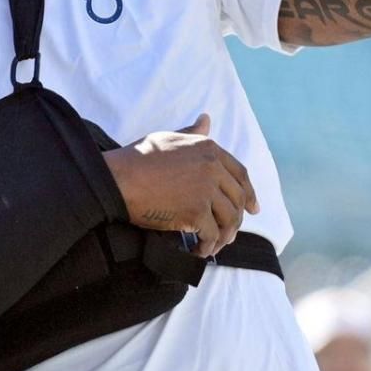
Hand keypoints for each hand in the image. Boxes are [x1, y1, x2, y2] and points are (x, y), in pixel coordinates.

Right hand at [100, 114, 257, 258]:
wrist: (117, 179)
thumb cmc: (137, 158)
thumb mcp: (168, 138)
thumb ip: (192, 133)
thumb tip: (206, 119)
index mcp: (208, 149)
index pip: (240, 174)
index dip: (249, 193)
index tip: (253, 208)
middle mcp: (212, 168)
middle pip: (238, 198)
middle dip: (238, 219)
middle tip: (230, 234)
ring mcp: (205, 191)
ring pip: (229, 219)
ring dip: (225, 236)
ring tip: (214, 245)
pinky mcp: (196, 213)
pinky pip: (211, 234)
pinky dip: (208, 246)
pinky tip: (200, 251)